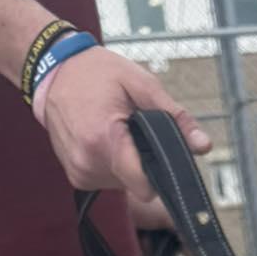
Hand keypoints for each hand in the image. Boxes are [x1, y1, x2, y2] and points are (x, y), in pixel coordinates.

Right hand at [39, 45, 209, 203]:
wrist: (53, 70)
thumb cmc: (96, 73)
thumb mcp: (141, 83)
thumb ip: (175, 116)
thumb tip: (203, 145)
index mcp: (104, 140)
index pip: (142, 185)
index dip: (161, 175)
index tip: (164, 159)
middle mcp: (88, 162)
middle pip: (137, 184)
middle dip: (143, 161)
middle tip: (132, 129)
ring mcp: (79, 172)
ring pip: (123, 184)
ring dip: (127, 162)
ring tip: (115, 130)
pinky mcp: (76, 176)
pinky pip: (108, 180)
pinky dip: (112, 163)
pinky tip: (104, 138)